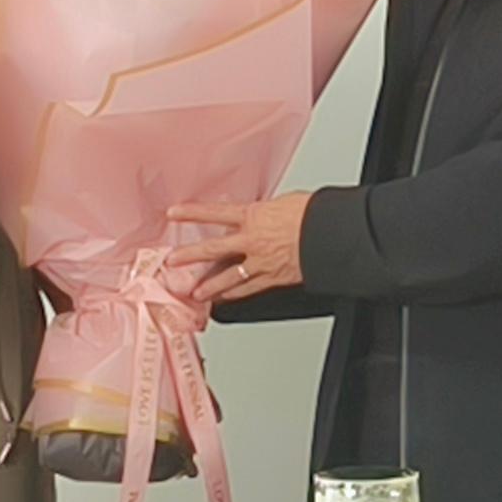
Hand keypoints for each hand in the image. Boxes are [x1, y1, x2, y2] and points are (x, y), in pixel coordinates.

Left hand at [165, 193, 312, 301]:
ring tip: (194, 292)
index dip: (192, 213)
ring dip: (209, 285)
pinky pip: (249, 288)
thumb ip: (265, 212)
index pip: (214, 213)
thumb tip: (261, 213)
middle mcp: (251, 240)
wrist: (330, 234)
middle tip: (172, 261)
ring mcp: (260, 262)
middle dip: (189, 256)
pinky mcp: (273, 278)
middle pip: (213, 249)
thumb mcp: (283, 202)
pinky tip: (224, 299)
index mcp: (252, 216)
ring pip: (228, 276)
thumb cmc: (312, 214)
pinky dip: (235, 294)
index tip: (174, 214)